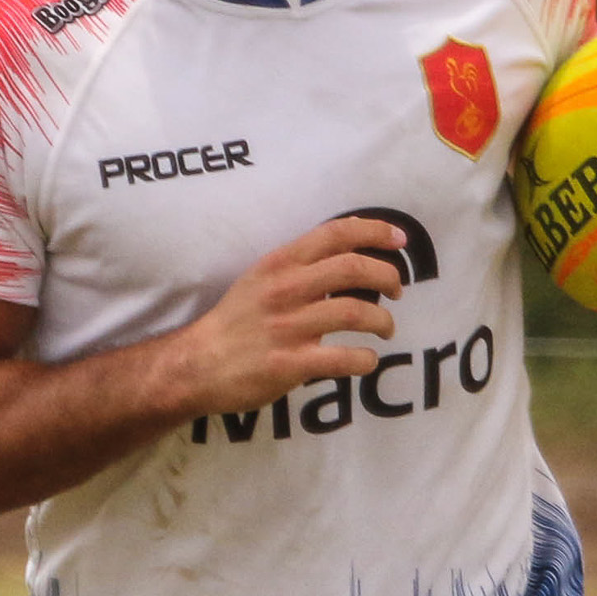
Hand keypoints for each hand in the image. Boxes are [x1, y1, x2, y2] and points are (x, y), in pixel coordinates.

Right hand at [175, 215, 406, 412]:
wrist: (197, 364)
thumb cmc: (236, 321)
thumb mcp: (261, 279)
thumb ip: (298, 266)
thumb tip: (348, 254)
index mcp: (280, 263)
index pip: (335, 234)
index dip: (374, 231)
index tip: (399, 239)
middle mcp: (286, 289)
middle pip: (353, 268)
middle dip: (387, 276)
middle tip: (397, 289)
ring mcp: (288, 327)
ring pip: (355, 312)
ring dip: (382, 320)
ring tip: (385, 328)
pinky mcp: (290, 363)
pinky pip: (344, 358)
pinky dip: (365, 359)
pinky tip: (366, 360)